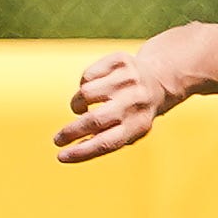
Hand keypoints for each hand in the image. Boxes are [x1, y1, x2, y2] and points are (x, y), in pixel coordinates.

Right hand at [54, 45, 192, 162]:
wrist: (159, 79)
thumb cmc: (134, 113)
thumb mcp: (129, 131)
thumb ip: (104, 141)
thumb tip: (71, 151)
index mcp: (139, 124)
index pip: (106, 143)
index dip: (81, 152)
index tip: (61, 157)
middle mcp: (135, 101)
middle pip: (94, 120)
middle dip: (71, 132)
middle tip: (58, 140)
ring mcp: (128, 79)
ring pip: (85, 93)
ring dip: (78, 104)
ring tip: (83, 107)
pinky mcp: (120, 60)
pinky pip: (87, 76)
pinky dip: (85, 84)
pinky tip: (96, 87)